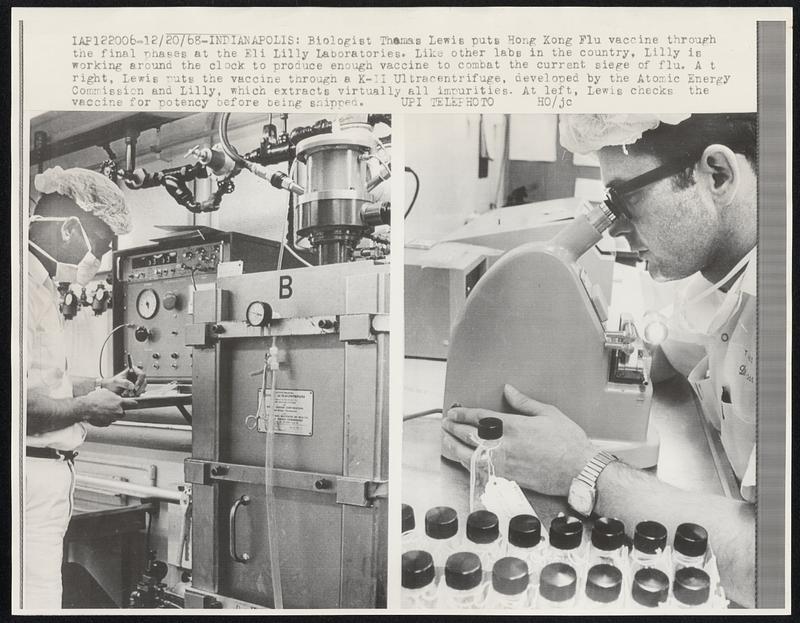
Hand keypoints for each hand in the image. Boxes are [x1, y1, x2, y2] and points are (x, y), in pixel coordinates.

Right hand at [78, 388, 137, 426]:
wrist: (84, 407)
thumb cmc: (94, 398)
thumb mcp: (106, 392)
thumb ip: (114, 396)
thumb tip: (117, 397)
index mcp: (120, 402)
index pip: (133, 403)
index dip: (133, 403)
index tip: (134, 403)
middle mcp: (118, 411)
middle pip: (123, 412)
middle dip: (119, 410)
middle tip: (111, 407)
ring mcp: (112, 418)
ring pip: (115, 417)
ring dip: (112, 415)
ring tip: (103, 410)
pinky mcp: (106, 423)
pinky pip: (108, 421)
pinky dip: (105, 419)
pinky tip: (99, 415)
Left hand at [103, 367, 146, 396]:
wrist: (110, 389)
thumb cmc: (112, 383)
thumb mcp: (116, 382)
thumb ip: (124, 383)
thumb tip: (132, 386)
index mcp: (132, 370)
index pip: (142, 374)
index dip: (140, 380)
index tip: (135, 386)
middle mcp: (136, 376)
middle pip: (144, 381)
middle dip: (138, 388)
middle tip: (132, 392)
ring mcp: (137, 382)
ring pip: (143, 388)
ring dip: (136, 392)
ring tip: (128, 393)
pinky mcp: (137, 388)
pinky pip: (140, 392)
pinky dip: (135, 394)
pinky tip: (129, 394)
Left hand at [442, 384, 596, 495]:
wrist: (579, 471)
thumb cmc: (568, 443)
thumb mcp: (548, 413)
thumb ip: (524, 402)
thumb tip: (509, 390)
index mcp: (513, 427)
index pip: (478, 417)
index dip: (461, 414)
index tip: (453, 412)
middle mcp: (504, 445)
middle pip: (468, 436)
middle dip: (452, 429)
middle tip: (445, 424)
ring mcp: (504, 464)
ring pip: (469, 456)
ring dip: (453, 447)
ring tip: (446, 441)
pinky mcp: (507, 478)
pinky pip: (480, 471)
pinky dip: (467, 464)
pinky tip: (462, 460)